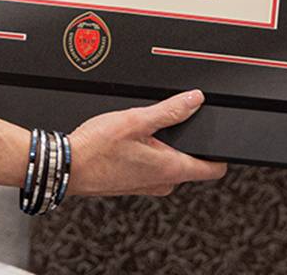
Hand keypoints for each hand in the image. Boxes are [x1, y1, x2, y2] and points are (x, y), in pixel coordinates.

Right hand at [65, 89, 226, 196]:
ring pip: (169, 165)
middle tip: (173, 124)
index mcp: (171, 168)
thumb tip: (194, 100)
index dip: (221, 152)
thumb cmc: (95, 148)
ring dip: (164, 149)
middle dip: (187, 144)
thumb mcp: (136, 119)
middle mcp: (162, 183)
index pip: (214, 169)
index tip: (219, 139)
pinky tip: (129, 142)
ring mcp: (146, 186)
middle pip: (191, 164)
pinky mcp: (131, 184)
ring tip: (145, 131)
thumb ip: (170, 110)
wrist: (65, 166)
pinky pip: (150, 168)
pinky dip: (147, 154)